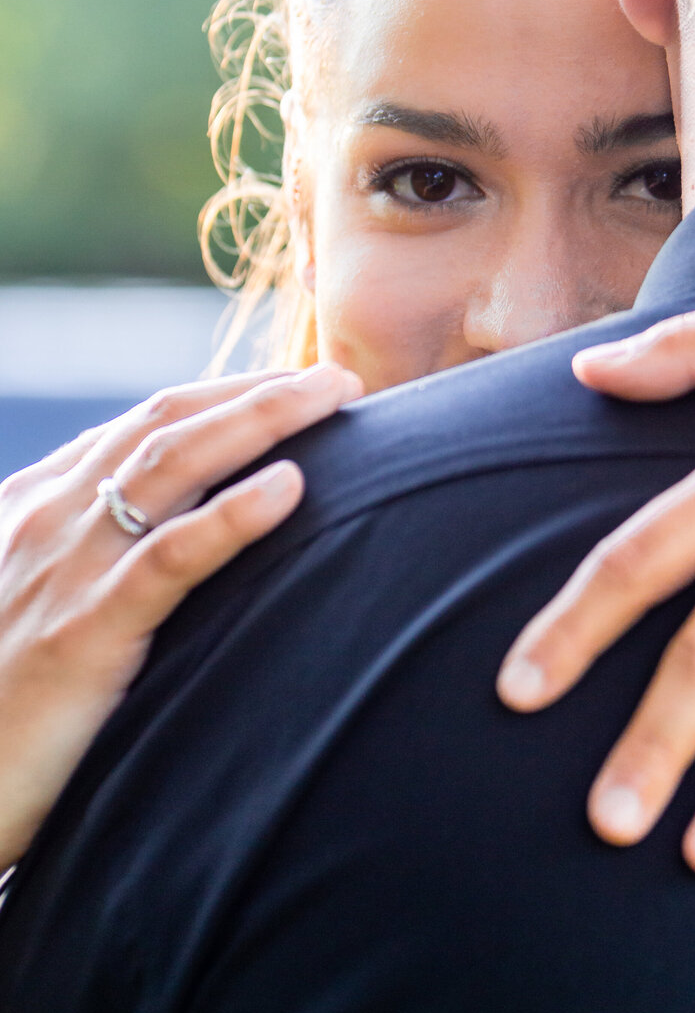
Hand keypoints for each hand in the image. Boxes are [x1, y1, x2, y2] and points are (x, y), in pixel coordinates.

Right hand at [0, 362, 361, 869]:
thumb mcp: (38, 606)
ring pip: (174, 465)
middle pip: (168, 424)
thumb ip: (94, 561)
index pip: (144, 425)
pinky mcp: (83, 634)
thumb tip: (177, 541)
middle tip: (339, 378)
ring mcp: (66, 570)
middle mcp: (51, 520)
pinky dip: (234, 516)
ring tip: (336, 397)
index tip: (293, 383)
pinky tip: (290, 487)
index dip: (224, 396)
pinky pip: (168, 558)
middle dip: (258, 392)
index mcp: (38, 506)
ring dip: (262, 420)